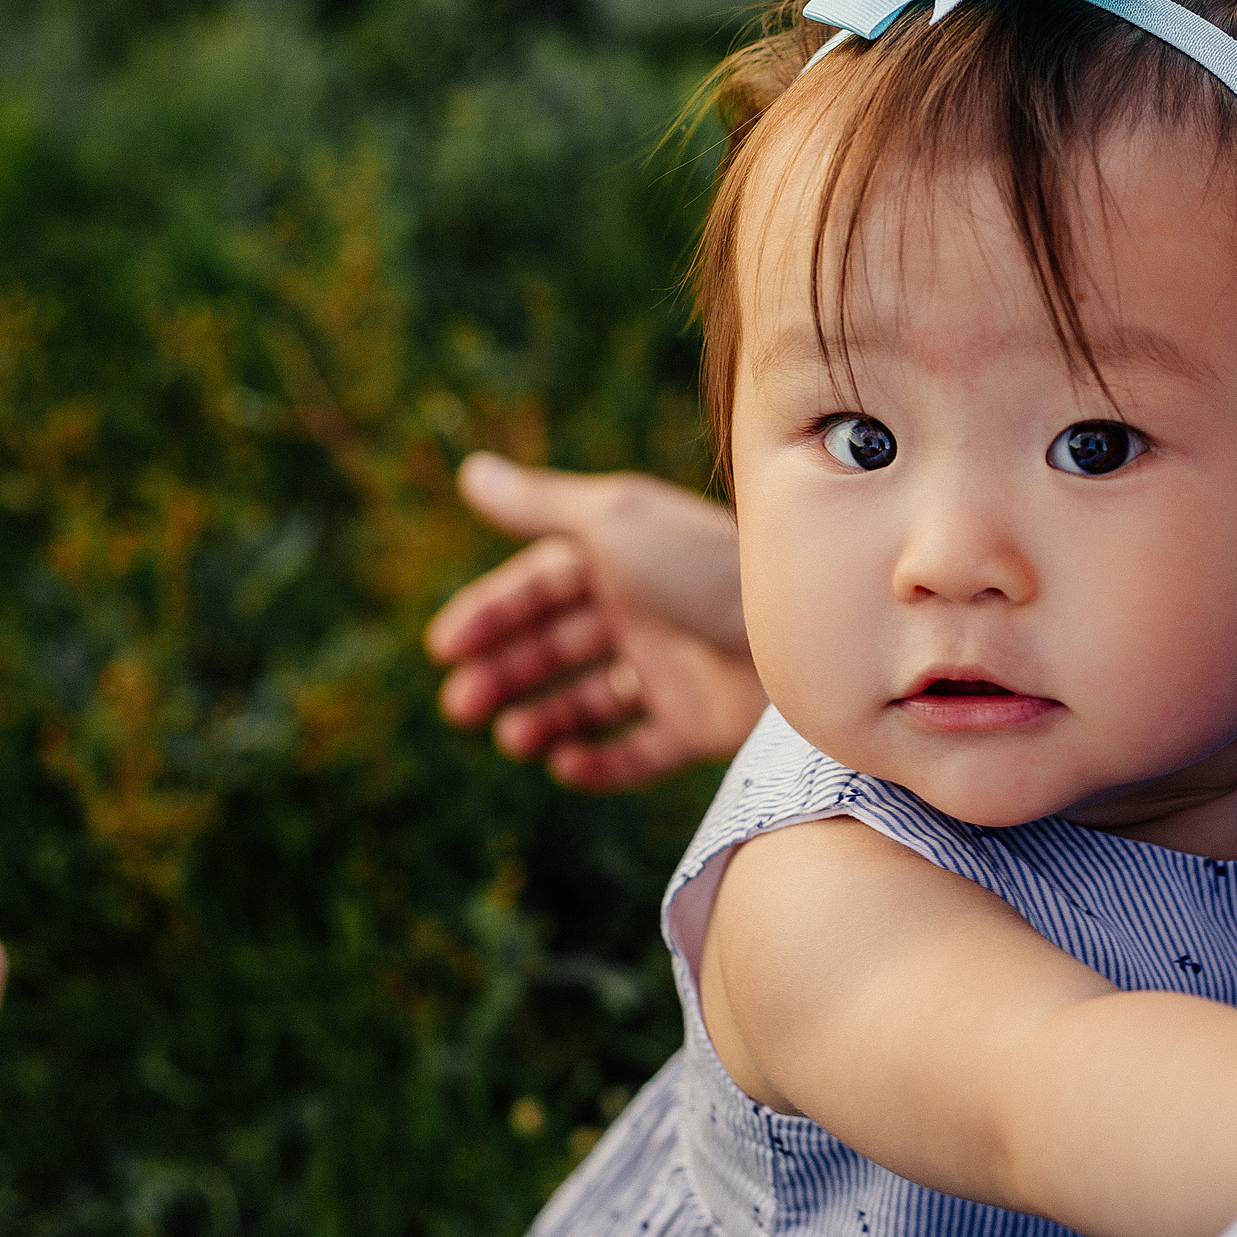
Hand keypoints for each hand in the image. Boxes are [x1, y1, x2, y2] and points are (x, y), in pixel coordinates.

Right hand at [426, 452, 766, 790]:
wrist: (792, 633)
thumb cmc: (699, 565)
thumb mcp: (612, 520)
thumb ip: (539, 505)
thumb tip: (472, 473)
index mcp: (625, 559)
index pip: (541, 586)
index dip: (491, 613)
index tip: (444, 647)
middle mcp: (647, 612)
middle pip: (559, 645)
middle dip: (506, 671)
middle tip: (461, 705)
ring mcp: (674, 670)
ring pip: (592, 700)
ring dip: (544, 718)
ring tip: (513, 737)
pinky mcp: (701, 725)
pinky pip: (640, 751)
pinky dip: (601, 762)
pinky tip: (565, 764)